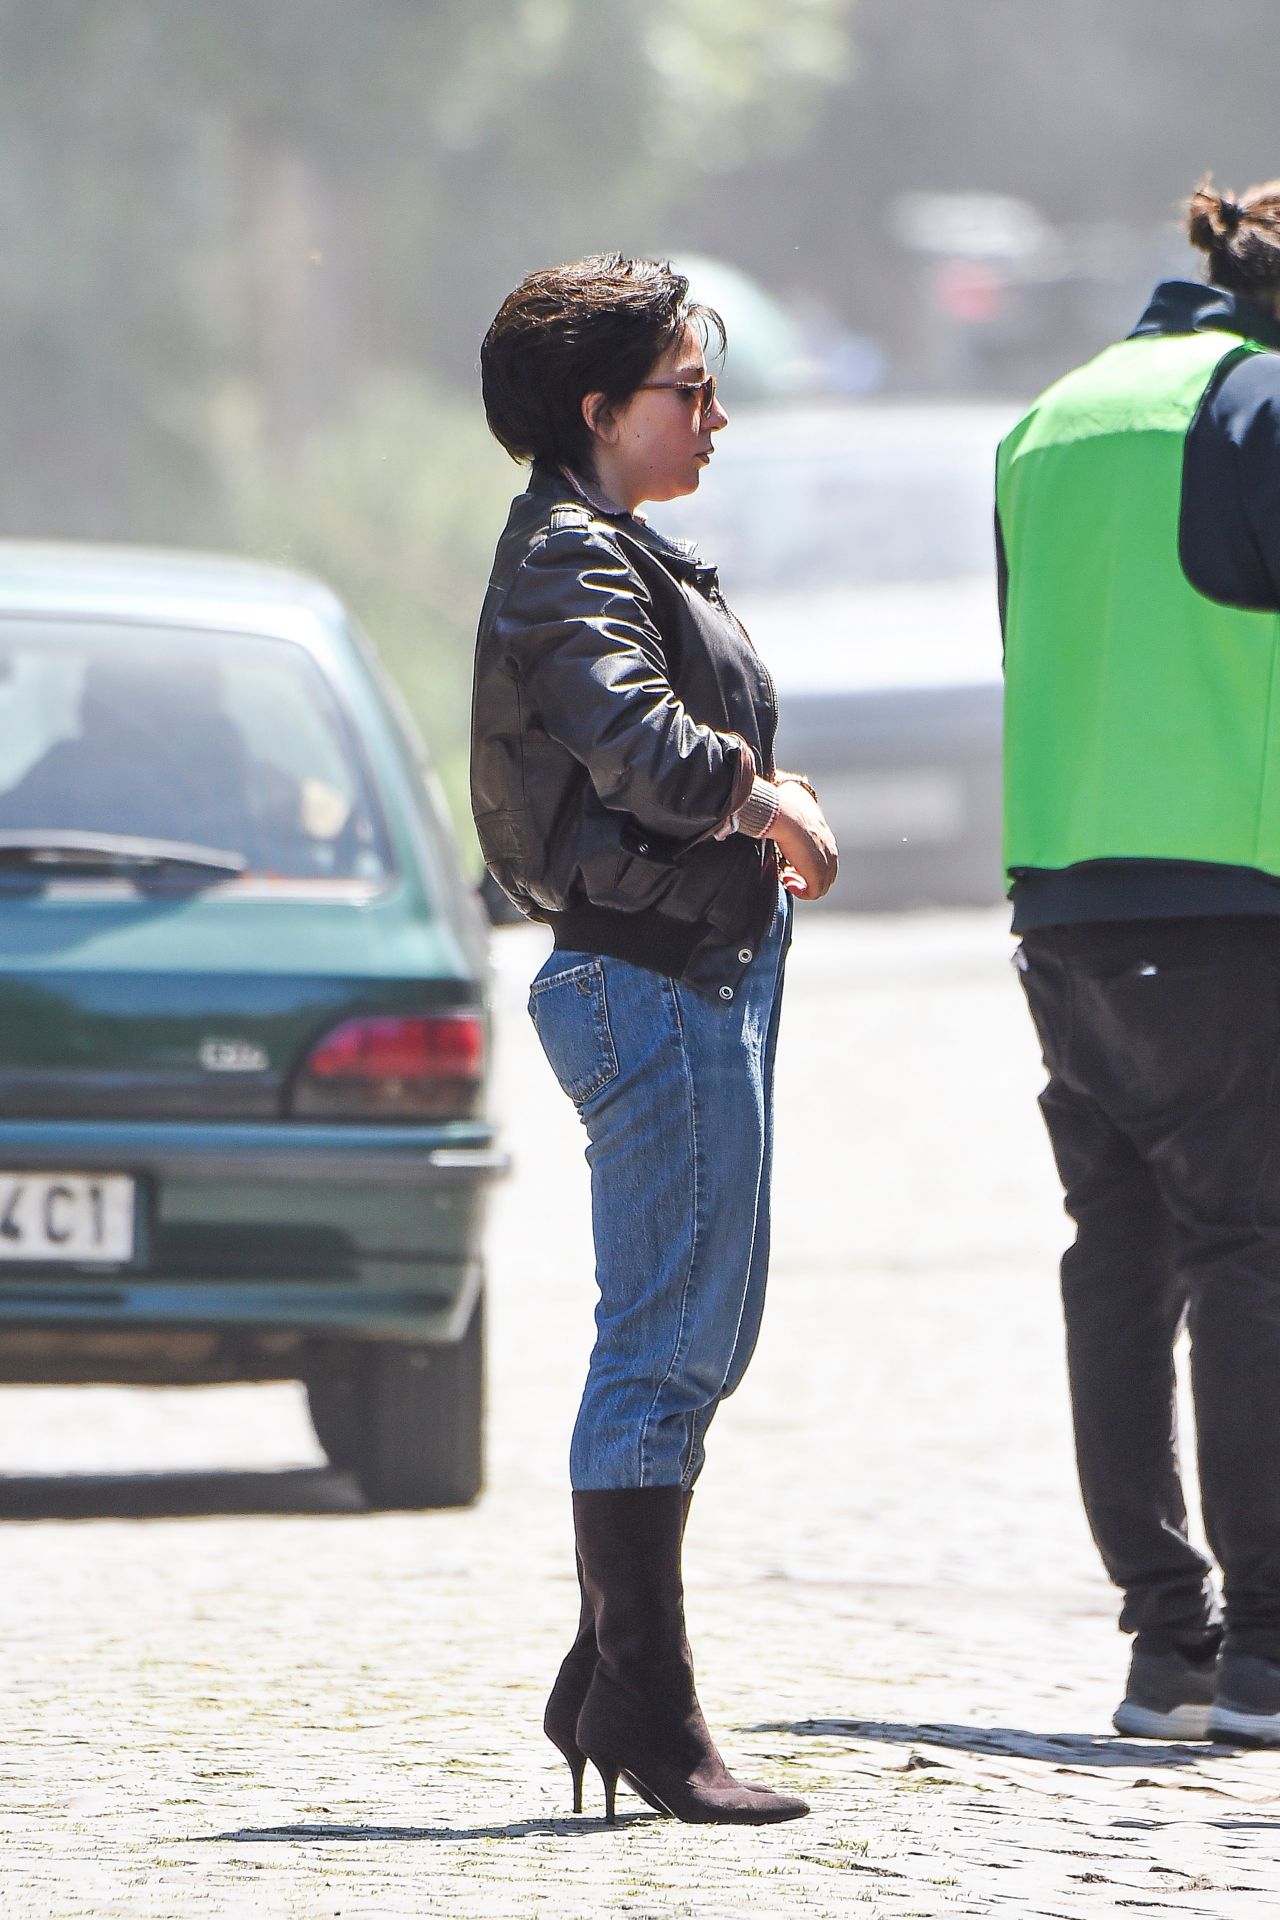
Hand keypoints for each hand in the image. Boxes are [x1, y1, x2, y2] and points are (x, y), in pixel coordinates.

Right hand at [770, 781, 837, 899]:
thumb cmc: (782, 804)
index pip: (824, 858)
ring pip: (820, 885)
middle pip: (825, 874)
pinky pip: (813, 893)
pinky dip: (801, 891)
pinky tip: (786, 881)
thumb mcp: (793, 799)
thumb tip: (784, 788)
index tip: (787, 862)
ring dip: (802, 884)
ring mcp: (826, 862)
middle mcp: (830, 849)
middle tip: (785, 872)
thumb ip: (792, 800)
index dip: (806, 864)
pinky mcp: (817, 873)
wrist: (783, 813)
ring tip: (785, 877)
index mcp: (825, 835)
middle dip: (805, 877)